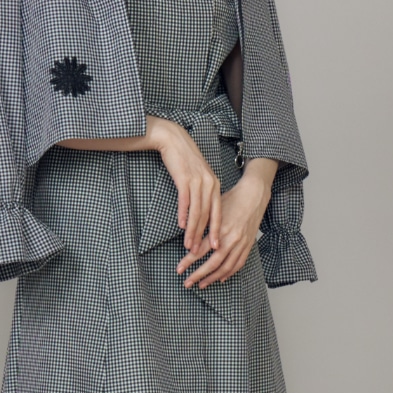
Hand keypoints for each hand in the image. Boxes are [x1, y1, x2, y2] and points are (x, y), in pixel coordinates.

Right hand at [149, 117, 222, 256]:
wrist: (174, 140)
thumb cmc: (185, 160)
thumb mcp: (199, 176)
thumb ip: (203, 192)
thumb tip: (200, 212)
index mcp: (214, 185)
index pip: (218, 212)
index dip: (216, 230)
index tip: (216, 246)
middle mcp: (209, 184)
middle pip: (207, 215)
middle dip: (203, 235)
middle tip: (199, 251)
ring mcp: (198, 181)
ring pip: (197, 211)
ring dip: (192, 230)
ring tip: (188, 244)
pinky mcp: (185, 179)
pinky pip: (185, 201)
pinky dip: (183, 214)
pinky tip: (181, 226)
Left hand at [176, 169, 271, 287]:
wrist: (253, 195)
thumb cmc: (231, 199)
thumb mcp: (213, 210)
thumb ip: (204, 226)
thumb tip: (190, 240)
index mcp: (220, 229)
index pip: (200, 250)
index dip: (188, 261)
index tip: (179, 269)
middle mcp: (231, 239)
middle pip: (212, 263)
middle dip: (198, 275)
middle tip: (187, 283)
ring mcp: (241, 243)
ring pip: (226, 267)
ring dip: (212, 278)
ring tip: (201, 284)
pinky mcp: (249, 245)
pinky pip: (238, 263)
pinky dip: (229, 273)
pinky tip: (220, 278)